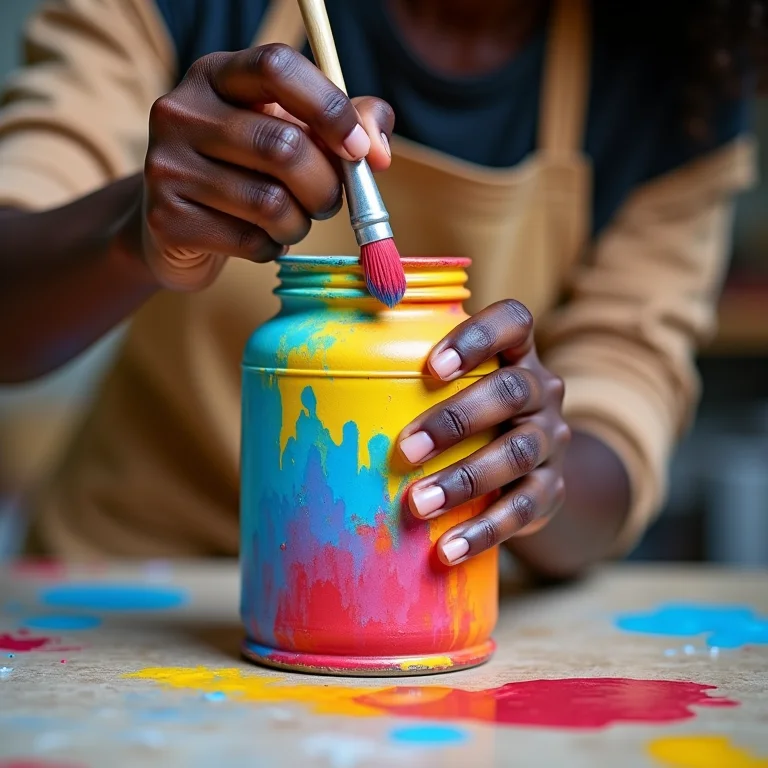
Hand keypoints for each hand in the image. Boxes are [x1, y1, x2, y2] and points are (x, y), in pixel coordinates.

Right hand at [138, 44, 393, 289]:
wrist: (177, 228)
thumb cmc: (247, 172)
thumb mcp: (294, 132)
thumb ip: (347, 125)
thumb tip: (377, 153)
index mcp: (216, 76)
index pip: (277, 68)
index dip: (329, 109)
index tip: (358, 150)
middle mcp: (182, 111)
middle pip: (284, 147)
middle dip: (326, 186)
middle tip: (328, 202)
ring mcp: (167, 166)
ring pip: (270, 203)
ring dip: (300, 223)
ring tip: (291, 221)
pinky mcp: (167, 219)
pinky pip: (250, 242)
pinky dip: (272, 248)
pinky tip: (260, 240)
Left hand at [397, 300, 570, 565]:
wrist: (529, 466)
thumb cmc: (469, 417)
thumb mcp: (455, 389)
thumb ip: (409, 379)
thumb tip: (310, 388)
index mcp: (516, 353)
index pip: (513, 322)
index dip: (477, 337)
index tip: (431, 367)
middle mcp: (541, 390)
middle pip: (511, 391)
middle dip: (455, 420)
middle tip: (405, 450)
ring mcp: (550, 440)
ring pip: (518, 452)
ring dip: (465, 479)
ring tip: (417, 505)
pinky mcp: (552, 489)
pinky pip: (525, 509)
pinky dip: (485, 531)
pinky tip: (447, 548)